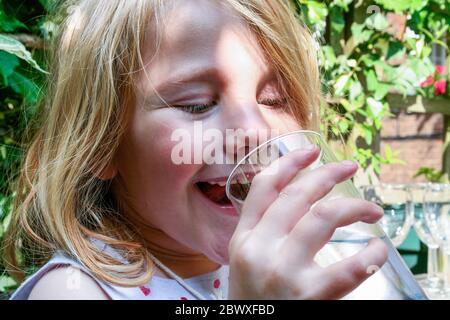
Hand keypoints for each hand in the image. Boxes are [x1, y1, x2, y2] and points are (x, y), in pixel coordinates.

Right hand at [228, 146, 387, 298]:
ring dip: (354, 207)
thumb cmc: (253, 300)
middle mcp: (259, 248)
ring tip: (372, 211)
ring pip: (323, 217)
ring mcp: (282, 272)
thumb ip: (261, 231)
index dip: (289, 162)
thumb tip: (294, 199)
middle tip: (350, 167)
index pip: (264, 188)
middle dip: (328, 174)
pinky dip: (370, 256)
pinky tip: (379, 250)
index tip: (311, 150)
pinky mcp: (307, 297)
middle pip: (298, 196)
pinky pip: (346, 269)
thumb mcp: (246, 260)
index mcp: (243, 238)